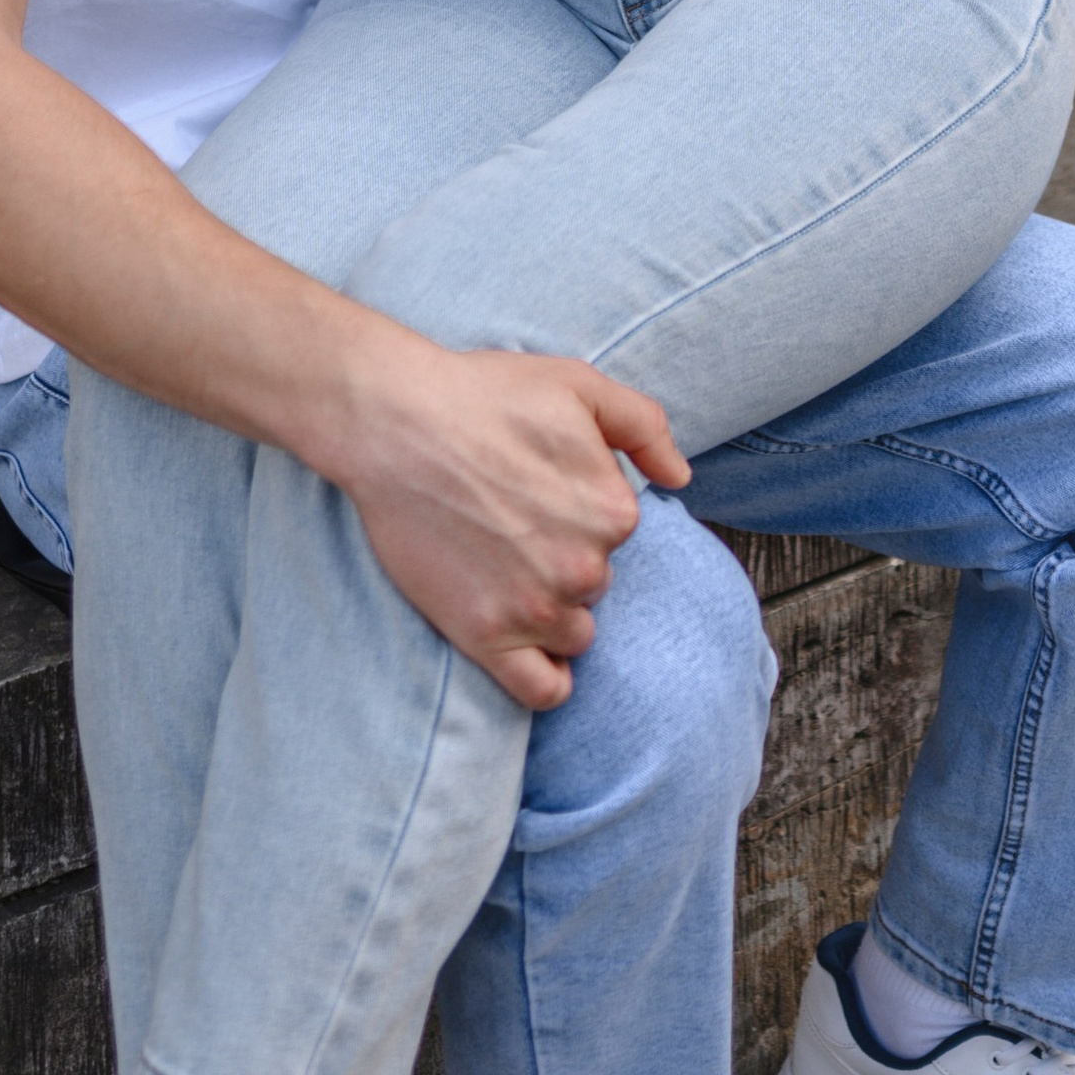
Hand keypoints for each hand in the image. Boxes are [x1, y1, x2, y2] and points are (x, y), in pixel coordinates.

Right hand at [332, 336, 687, 711]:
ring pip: (573, 633)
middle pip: (594, 584)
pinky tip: (527, 646)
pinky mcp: (486, 637)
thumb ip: (644, 426)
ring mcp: (534, 609)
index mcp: (614, 511)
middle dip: (564, 560)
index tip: (538, 487)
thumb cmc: (483, 395)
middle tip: (512, 521)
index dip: (580, 510)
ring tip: (503, 565)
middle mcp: (583, 568)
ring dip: (550, 610)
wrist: (393, 421)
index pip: (617, 533)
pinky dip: (545, 677)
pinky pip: (543, 690)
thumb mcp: (579, 384)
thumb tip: (680, 479)